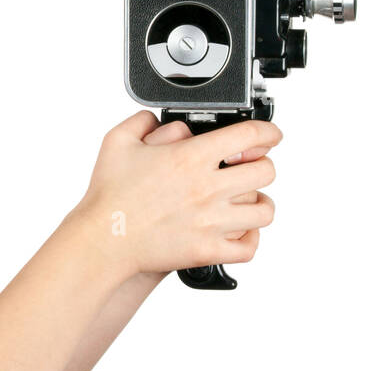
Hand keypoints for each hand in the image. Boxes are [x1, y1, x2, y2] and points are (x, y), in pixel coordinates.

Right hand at [75, 111, 281, 275]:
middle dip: (262, 165)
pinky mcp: (208, 250)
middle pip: (266, 171)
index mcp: (191, 157)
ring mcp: (211, 222)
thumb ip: (143, 121)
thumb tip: (162, 120)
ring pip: (264, 211)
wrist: (102, 240)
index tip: (269, 134)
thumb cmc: (109, 195)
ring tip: (248, 201)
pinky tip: (238, 231)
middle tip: (251, 168)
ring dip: (260, 202)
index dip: (267, 131)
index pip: (250, 135)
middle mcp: (207, 188)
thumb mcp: (117, 142)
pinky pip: (249, 247)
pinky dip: (250, 239)